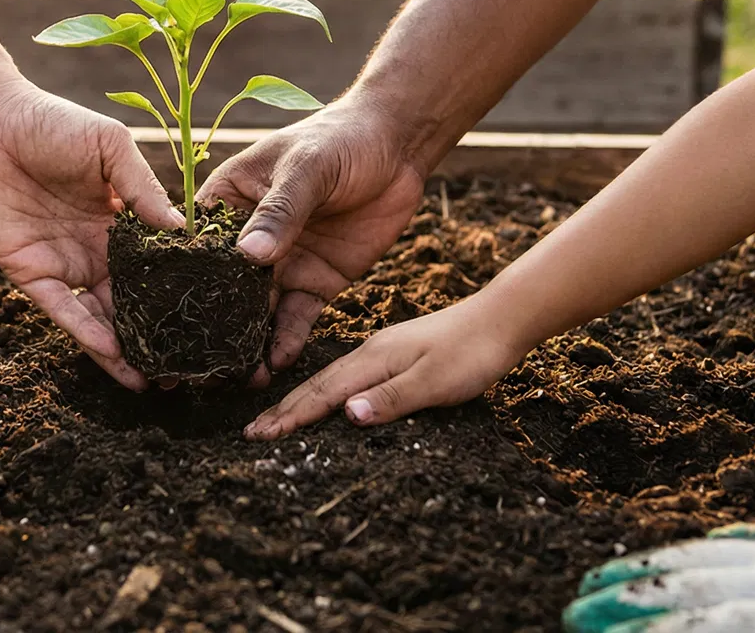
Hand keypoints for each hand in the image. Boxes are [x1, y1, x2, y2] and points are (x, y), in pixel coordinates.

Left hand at [0, 79, 183, 389]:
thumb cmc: (52, 124)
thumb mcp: (110, 147)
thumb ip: (143, 188)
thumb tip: (182, 230)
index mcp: (120, 220)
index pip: (156, 263)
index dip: (180, 287)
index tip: (210, 311)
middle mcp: (96, 249)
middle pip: (133, 300)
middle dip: (157, 332)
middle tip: (189, 364)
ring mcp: (65, 264)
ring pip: (102, 317)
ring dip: (126, 348)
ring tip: (157, 378)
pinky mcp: (32, 274)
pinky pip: (65, 311)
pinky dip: (88, 335)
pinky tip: (115, 354)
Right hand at [198, 98, 427, 382]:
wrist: (398, 147)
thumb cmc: (341, 139)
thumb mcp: (308, 168)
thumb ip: (281, 210)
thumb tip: (248, 255)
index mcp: (229, 200)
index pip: (196, 245)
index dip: (178, 279)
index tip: (161, 315)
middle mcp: (248, 238)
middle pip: (221, 288)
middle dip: (209, 324)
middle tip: (193, 364)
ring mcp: (282, 263)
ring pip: (255, 311)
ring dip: (245, 342)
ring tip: (234, 375)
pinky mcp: (315, 281)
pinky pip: (295, 317)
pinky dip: (285, 340)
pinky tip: (275, 363)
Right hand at [244, 294, 518, 439]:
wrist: (502, 319)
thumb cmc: (472, 353)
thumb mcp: (435, 382)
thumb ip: (392, 398)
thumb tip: (347, 415)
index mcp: (374, 358)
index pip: (322, 392)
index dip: (290, 415)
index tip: (258, 435)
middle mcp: (371, 352)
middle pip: (318, 383)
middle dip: (284, 408)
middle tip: (252, 431)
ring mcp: (382, 351)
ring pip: (331, 378)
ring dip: (302, 400)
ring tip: (278, 417)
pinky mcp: (396, 354)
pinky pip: (348, 375)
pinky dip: (327, 391)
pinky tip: (329, 398)